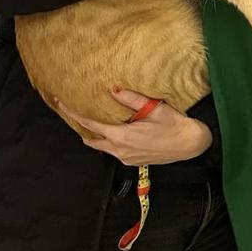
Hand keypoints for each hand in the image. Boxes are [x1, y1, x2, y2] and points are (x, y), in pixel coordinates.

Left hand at [55, 88, 212, 165]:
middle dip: (80, 127)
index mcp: (122, 137)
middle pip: (90, 139)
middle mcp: (120, 150)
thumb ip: (132, 99)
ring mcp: (126, 158)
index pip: (90, 124)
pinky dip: (107, 141)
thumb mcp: (154, 109)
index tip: (61, 104)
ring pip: (102, 146)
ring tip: (91, 121)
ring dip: (95, 135)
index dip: (74, 113)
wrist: (190, 144)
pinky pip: (113, 151)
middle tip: (73, 113)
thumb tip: (113, 89)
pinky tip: (113, 131)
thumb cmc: (174, 125)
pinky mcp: (133, 161)